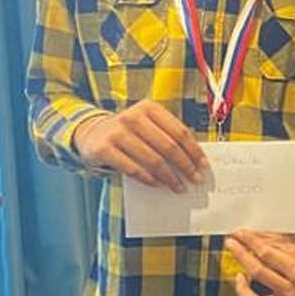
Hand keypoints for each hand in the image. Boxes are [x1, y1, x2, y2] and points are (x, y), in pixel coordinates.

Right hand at [73, 99, 207, 191]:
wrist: (91, 133)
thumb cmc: (129, 132)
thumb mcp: (148, 125)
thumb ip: (167, 136)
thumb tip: (194, 160)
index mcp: (149, 108)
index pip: (179, 131)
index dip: (194, 150)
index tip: (203, 166)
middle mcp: (133, 117)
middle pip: (168, 146)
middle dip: (185, 166)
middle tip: (195, 179)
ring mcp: (117, 132)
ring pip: (152, 159)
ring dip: (169, 177)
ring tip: (179, 187)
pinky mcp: (103, 149)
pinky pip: (133, 168)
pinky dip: (149, 179)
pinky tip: (159, 184)